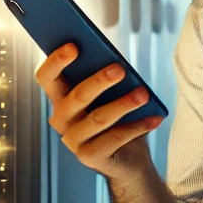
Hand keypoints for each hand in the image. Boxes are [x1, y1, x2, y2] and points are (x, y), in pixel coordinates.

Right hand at [34, 43, 163, 177]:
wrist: (129, 157)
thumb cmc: (119, 117)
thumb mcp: (113, 93)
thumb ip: (108, 77)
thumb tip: (116, 64)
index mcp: (61, 97)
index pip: (47, 76)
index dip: (56, 61)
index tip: (74, 45)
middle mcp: (61, 118)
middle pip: (76, 96)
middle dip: (98, 81)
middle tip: (120, 69)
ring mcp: (73, 140)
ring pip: (98, 118)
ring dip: (124, 104)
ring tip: (144, 94)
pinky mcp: (89, 157)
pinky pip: (114, 138)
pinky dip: (137, 126)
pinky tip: (155, 118)